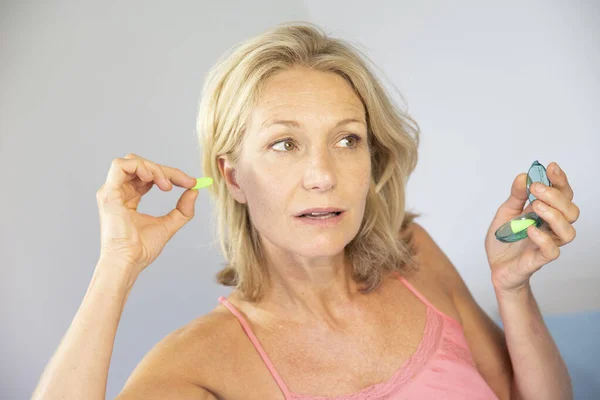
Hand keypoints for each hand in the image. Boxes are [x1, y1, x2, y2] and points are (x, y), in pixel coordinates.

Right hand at [96, 153, 198, 278]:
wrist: (129, 262)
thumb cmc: (142, 249)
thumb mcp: (169, 224)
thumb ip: (182, 209)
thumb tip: (194, 190)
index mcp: (129, 198)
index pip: (149, 176)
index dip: (170, 175)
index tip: (191, 182)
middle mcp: (118, 192)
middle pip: (142, 166)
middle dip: (166, 170)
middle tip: (185, 182)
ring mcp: (111, 191)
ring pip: (132, 162)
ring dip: (154, 168)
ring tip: (167, 186)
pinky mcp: (108, 193)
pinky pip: (120, 166)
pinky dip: (140, 167)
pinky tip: (154, 180)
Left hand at [485, 162, 579, 292]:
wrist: (496, 266)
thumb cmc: (505, 240)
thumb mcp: (505, 213)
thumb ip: (516, 197)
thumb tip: (523, 176)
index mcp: (545, 213)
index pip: (563, 195)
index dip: (560, 181)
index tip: (551, 167)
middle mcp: (551, 227)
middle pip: (571, 210)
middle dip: (556, 196)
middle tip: (536, 188)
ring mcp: (548, 243)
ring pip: (568, 231)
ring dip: (554, 215)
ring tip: (535, 206)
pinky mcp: (539, 259)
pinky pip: (552, 251)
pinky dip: (543, 238)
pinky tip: (530, 229)